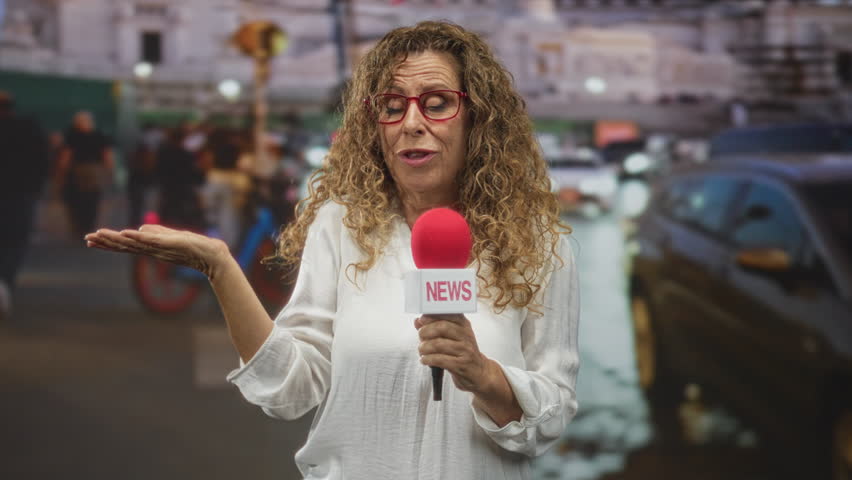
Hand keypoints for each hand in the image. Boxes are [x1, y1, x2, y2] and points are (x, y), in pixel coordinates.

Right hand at [84, 225, 229, 278]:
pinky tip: (127, 233)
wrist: (213, 257)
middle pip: (125, 246)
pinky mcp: (171, 245)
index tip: (91, 240)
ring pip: (134, 243)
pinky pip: (152, 241)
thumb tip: (140, 229)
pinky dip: (139, 237)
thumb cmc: (194, 248)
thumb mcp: (171, 238)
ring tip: (100, 235)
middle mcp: (153, 250)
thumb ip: (156, 233)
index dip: (109, 242)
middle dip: (106, 242)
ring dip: (117, 239)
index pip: (126, 245)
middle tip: (87, 239)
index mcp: (152, 248)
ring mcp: (161, 248)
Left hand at [415, 314, 497, 394]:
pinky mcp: (462, 365)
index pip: (449, 313)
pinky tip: (425, 360)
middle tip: (420, 337)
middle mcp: (466, 335)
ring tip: (421, 350)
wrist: (479, 372)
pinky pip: (440, 360)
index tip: (422, 319)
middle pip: (442, 327)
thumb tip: (417, 321)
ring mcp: (465, 350)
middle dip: (426, 331)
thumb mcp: (451, 337)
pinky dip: (428, 359)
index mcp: (464, 325)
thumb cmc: (462, 352)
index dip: (432, 315)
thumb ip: (434, 327)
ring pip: (439, 344)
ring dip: (424, 347)